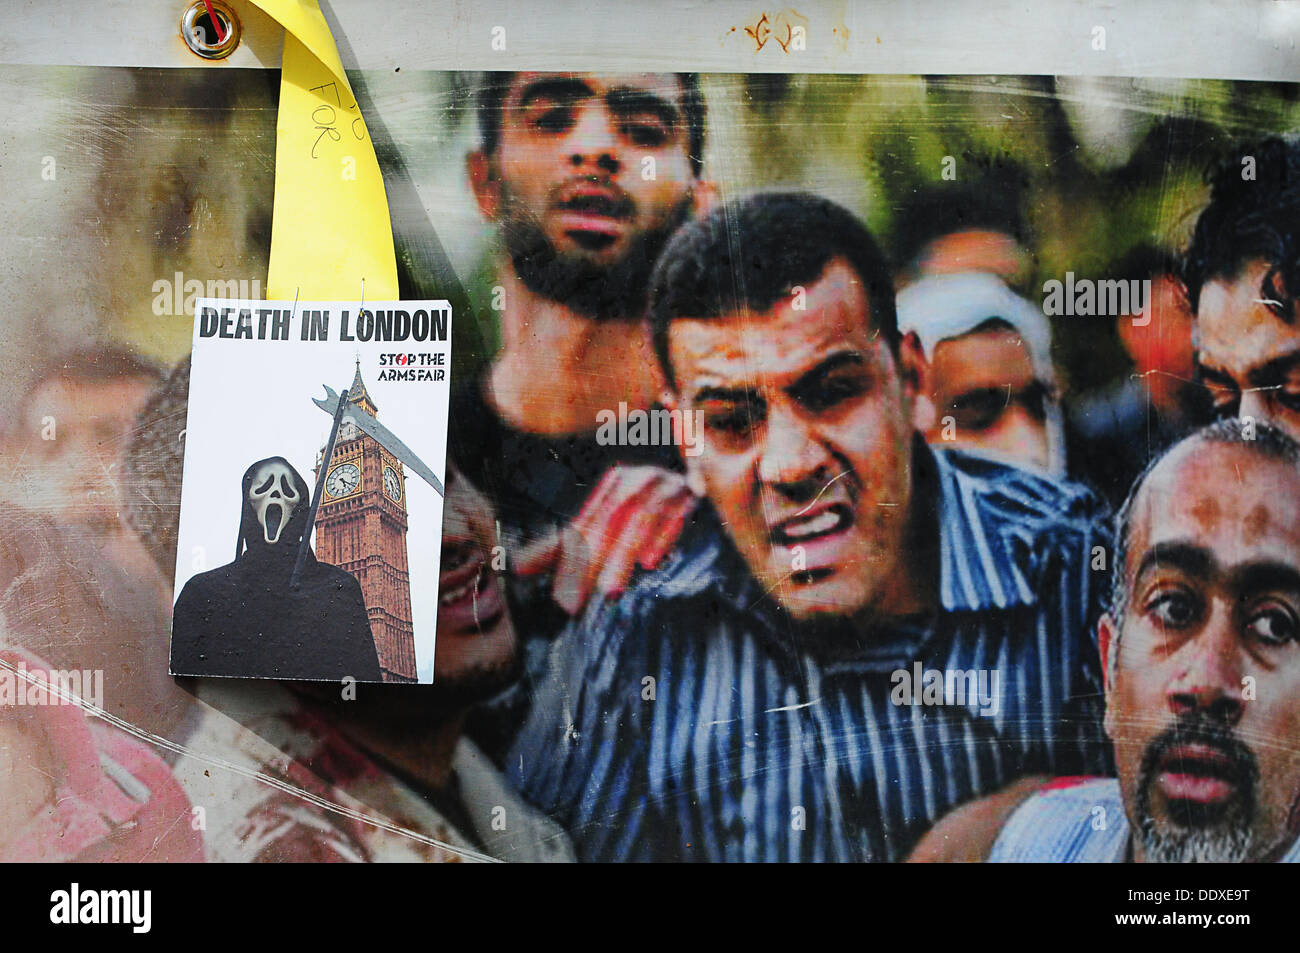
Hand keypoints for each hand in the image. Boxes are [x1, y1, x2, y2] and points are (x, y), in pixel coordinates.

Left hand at [515, 465, 695, 614]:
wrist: (704, 480)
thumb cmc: (649, 510)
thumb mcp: (606, 525)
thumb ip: (564, 547)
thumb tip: (516, 568)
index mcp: (614, 486)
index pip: (585, 526)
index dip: (565, 558)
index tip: (554, 594)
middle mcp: (638, 480)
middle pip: (607, 523)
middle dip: (589, 563)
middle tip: (571, 604)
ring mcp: (667, 484)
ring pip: (639, 520)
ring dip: (622, 555)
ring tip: (608, 592)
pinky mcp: (694, 493)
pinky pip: (676, 513)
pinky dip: (663, 537)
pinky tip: (651, 562)